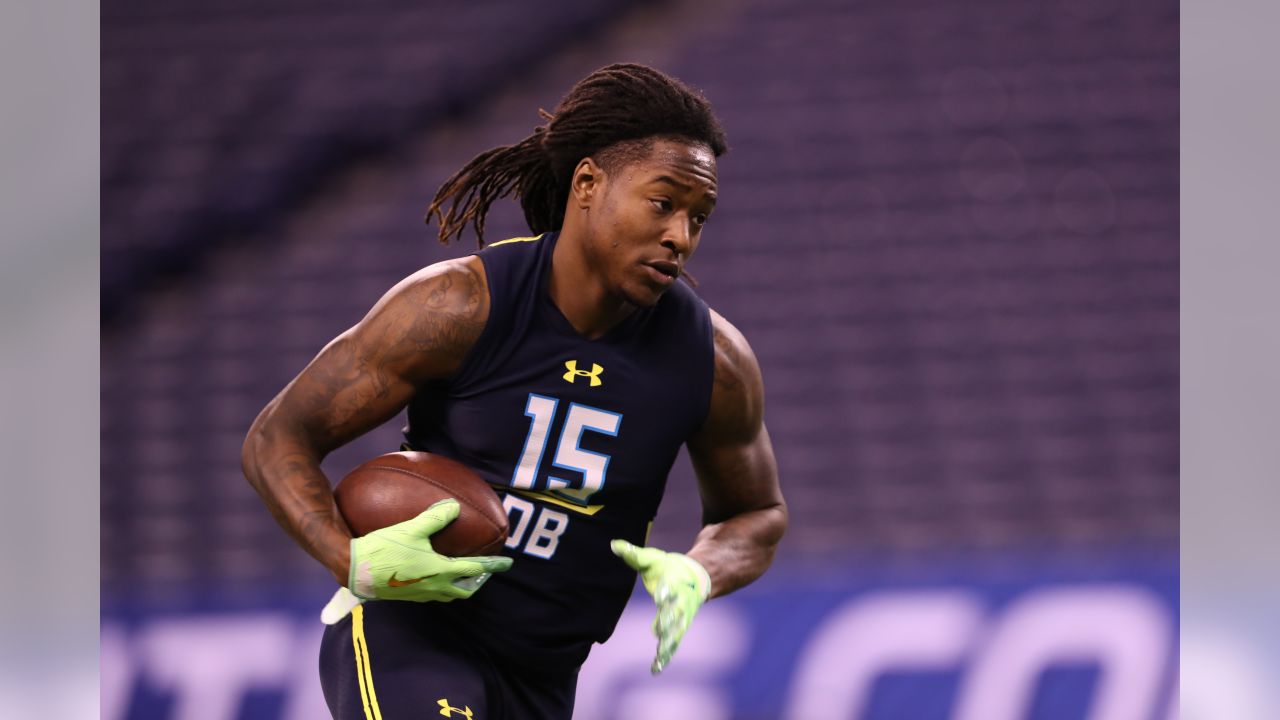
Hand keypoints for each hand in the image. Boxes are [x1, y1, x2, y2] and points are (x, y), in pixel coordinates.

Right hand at [349, 499, 512, 601]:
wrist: (354, 571)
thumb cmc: (383, 550)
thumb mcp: (411, 529)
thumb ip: (435, 517)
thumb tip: (454, 507)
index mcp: (440, 572)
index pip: (475, 570)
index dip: (493, 566)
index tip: (507, 563)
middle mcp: (433, 588)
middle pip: (464, 590)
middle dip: (477, 581)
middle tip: (484, 570)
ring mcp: (420, 595)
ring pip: (448, 595)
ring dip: (459, 585)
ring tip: (462, 574)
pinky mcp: (407, 596)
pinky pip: (431, 594)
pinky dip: (440, 585)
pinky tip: (431, 573)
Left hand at [610, 539, 710, 673]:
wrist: (696, 578)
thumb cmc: (669, 569)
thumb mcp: (652, 559)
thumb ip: (634, 555)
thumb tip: (613, 544)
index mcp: (674, 582)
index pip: (669, 586)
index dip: (665, 591)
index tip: (660, 594)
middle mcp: (680, 601)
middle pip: (675, 612)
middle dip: (668, 620)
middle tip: (660, 631)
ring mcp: (682, 617)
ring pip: (675, 632)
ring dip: (667, 644)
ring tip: (659, 657)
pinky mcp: (680, 627)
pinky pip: (672, 643)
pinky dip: (665, 655)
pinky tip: (656, 668)